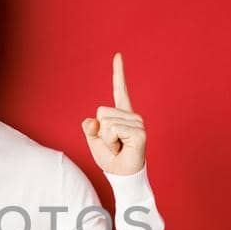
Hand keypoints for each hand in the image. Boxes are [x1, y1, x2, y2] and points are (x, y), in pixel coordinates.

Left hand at [81, 52, 146, 175]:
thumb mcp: (95, 141)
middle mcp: (131, 116)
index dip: (118, 72)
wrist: (121, 175)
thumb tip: (91, 121)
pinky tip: (122, 147)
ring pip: (106, 122)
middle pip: (101, 112)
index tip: (118, 55)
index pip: (119, 90)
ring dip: (107, 139)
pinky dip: (112, 141)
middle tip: (113, 144)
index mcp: (121, 114)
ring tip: (118, 147)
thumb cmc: (110, 158)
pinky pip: (114, 129)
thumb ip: (91, 128)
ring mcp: (137, 123)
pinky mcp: (139, 132)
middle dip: (101, 132)